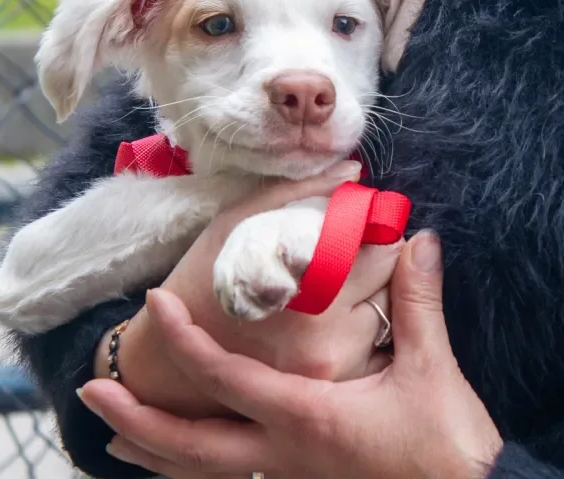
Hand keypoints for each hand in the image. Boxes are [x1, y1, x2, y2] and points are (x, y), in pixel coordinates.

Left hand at [80, 231, 504, 477]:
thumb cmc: (448, 448)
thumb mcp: (432, 371)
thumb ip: (418, 302)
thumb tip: (419, 240)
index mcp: (306, 418)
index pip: (226, 377)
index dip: (185, 341)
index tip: (153, 306)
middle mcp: (285, 455)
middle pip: (189, 448)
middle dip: (137, 419)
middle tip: (91, 390)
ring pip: (205, 475)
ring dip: (156, 454)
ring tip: (115, 439)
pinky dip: (198, 473)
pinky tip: (189, 465)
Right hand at [94, 160, 401, 418]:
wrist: (170, 373)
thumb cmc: (198, 288)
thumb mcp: (232, 227)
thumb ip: (296, 193)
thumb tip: (354, 172)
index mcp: (305, 284)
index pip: (384, 247)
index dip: (376, 228)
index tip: (360, 223)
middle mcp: (328, 335)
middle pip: (393, 284)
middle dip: (377, 263)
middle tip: (350, 255)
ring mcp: (334, 369)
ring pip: (388, 318)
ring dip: (372, 298)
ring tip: (333, 292)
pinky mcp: (333, 391)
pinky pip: (372, 351)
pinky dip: (361, 333)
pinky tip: (328, 326)